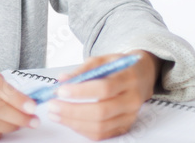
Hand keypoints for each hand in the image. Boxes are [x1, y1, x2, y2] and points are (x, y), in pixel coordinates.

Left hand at [45, 50, 160, 139]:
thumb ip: (82, 70)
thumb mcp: (102, 60)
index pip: (104, 88)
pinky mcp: (125, 126)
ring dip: (74, 122)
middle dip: (72, 110)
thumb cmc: (118, 66)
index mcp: (128, 78)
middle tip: (52, 105)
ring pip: (101, 126)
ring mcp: (130, 116)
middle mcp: (132, 100)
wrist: (142, 76)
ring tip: (56, 114)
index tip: (60, 90)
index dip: (80, 92)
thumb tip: (62, 80)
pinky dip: (82, 129)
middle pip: (101, 111)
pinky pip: (102, 134)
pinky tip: (69, 121)